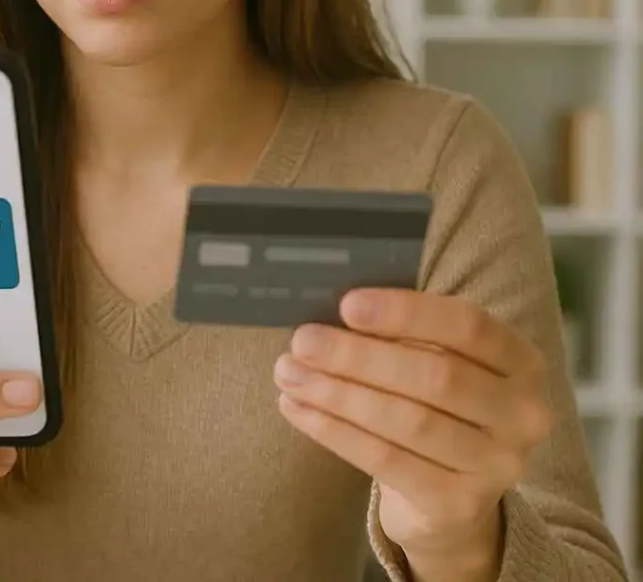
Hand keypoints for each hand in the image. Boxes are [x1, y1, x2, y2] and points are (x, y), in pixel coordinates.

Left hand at [273, 290, 552, 569]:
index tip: (347, 305)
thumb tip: (330, 316)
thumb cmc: (435, 404)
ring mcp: (496, 466)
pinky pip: (387, 461)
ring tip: (289, 373)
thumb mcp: (436, 359)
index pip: (468, 325)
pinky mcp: (458, 505)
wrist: (453, 495)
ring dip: (337, 394)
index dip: (406, 312)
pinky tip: (298, 408)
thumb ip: (400, 334)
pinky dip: (334, 431)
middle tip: (302, 341)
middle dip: (358, 357)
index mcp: (521, 361)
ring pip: (407, 421)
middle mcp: (522, 414)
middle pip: (435, 376)